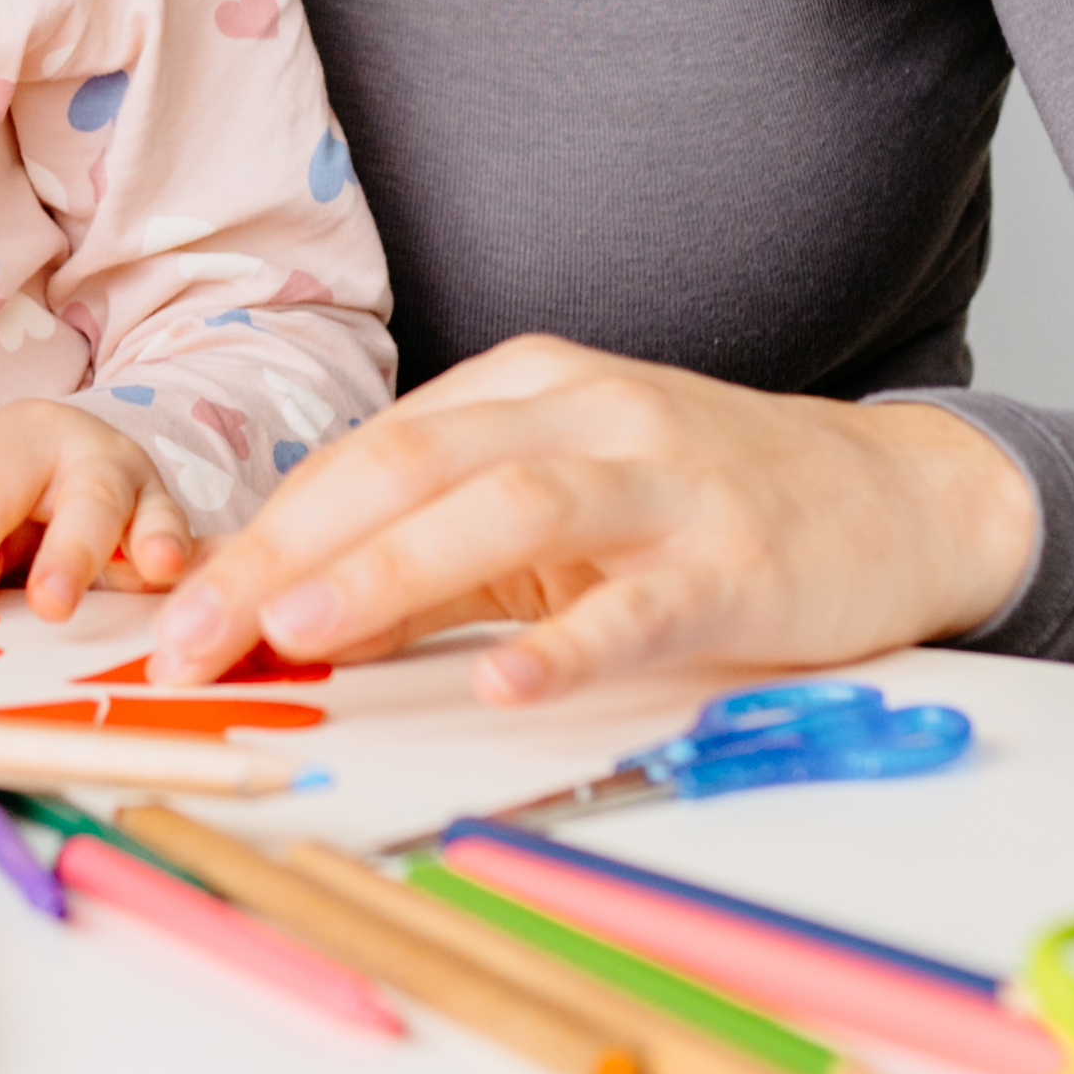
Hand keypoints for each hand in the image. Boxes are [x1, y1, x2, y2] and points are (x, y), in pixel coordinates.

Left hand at [0, 400, 187, 627]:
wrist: (66, 452)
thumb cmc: (4, 489)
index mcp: (24, 438)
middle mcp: (93, 454)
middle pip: (84, 500)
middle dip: (68, 555)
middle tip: (50, 606)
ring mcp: (144, 488)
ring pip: (151, 515)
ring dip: (151, 545)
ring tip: (156, 570)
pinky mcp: (175, 526)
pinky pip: (188, 548)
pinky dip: (187, 569)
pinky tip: (185, 590)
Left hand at [134, 336, 1039, 703]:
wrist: (894, 497)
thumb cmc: (702, 506)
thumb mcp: (559, 509)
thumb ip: (438, 558)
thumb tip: (294, 620)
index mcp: (526, 389)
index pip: (366, 454)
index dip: (262, 533)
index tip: (180, 620)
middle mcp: (586, 413)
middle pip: (410, 465)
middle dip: (288, 552)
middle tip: (200, 640)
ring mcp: (666, 481)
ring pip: (509, 510)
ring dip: (393, 574)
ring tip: (304, 633)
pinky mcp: (737, 561)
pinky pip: (640, 603)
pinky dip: (568, 645)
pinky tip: (505, 685)